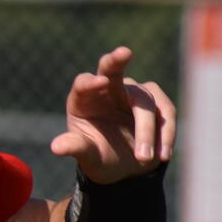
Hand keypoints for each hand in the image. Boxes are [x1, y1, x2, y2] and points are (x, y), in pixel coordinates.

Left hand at [48, 46, 175, 184]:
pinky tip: (162, 155)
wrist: (127, 169)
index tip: (101, 82)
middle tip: (125, 52)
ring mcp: (133, 93)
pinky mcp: (157, 102)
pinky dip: (165, 134)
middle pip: (111, 68)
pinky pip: (166, 112)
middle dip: (117, 59)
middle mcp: (108, 89)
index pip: (83, 83)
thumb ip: (76, 148)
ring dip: (146, 131)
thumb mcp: (88, 156)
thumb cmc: (100, 157)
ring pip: (145, 102)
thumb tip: (56, 147)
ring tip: (144, 159)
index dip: (90, 82)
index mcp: (84, 99)